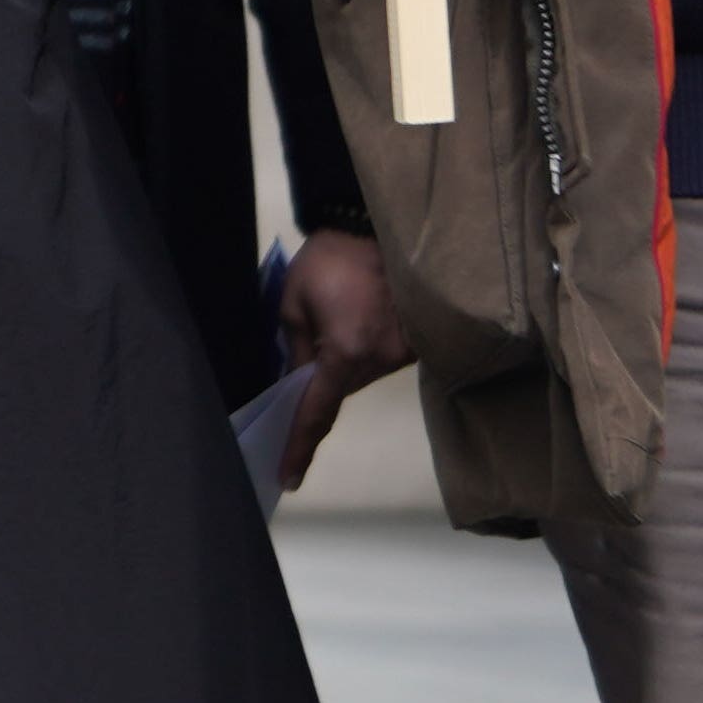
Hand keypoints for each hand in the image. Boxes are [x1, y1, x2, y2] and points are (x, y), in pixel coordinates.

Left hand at [276, 230, 411, 487]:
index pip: (318, 411)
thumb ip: (295, 347)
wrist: (377, 225)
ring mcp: (402, 355)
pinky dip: (360, 352)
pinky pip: (377, 361)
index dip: (299, 445)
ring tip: (332, 323)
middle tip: (298, 363)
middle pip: (340, 393)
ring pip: (359, 377)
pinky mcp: (415, 344)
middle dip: (317, 387)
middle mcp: (380, 362)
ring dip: (340, 364)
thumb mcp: (294, 300)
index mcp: (345, 352)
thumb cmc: (330, 260)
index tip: (287, 477)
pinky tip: (352, 323)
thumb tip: (296, 381)